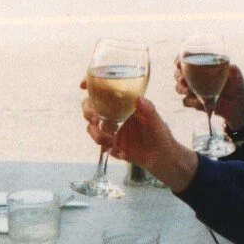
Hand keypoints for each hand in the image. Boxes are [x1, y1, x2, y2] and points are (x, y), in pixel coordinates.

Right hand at [77, 92, 197, 190]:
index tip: (82, 86)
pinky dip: (110, 150)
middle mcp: (114, 115)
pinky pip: (102, 146)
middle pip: (91, 108)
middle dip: (88, 113)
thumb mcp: (156, 120)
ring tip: (112, 143)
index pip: (103, 91)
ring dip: (98, 135)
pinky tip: (122, 153)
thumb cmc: (160, 133)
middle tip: (95, 120)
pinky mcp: (112, 145)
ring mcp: (111, 130)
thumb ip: (148, 109)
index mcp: (123, 104)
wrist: (161, 157)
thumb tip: (139, 98)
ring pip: (93, 129)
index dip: (90, 86)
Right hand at [175, 57, 243, 131]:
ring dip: (181, 89)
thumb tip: (232, 67)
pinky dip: (190, 102)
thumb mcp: (238, 78)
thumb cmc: (238, 87)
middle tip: (183, 79)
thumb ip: (235, 72)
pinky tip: (198, 102)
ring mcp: (195, 90)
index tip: (178, 63)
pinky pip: (186, 102)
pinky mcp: (196, 103)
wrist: (238, 108)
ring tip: (189, 90)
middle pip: (178, 74)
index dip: (179, 60)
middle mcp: (196, 77)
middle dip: (178, 76)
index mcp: (204, 67)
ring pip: (179, 88)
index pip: (187, 60)